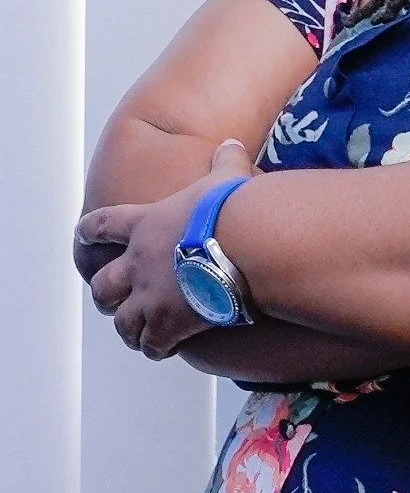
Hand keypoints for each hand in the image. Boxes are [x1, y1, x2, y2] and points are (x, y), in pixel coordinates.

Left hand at [75, 139, 256, 359]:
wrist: (245, 245)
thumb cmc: (233, 209)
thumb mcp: (227, 178)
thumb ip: (224, 162)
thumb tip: (231, 144)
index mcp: (147, 225)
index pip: (104, 225)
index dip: (90, 230)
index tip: (81, 234)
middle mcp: (139, 263)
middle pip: (103, 285)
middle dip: (107, 293)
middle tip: (114, 297)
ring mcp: (150, 296)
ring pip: (122, 322)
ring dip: (130, 327)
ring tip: (139, 332)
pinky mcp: (168, 324)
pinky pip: (151, 345)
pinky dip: (155, 348)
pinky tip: (165, 348)